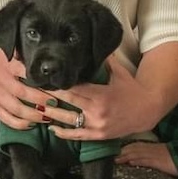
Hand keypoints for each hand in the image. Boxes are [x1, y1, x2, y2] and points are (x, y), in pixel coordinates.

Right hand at [0, 48, 46, 128]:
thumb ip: (23, 50)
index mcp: (8, 66)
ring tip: (48, 116)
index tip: (54, 83)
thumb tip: (42, 45)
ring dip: (34, 115)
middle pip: (23, 92)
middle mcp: (2, 82)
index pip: (25, 71)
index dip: (40, 79)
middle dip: (41, 100)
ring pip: (17, 109)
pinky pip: (8, 120)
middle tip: (55, 103)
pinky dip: (21, 124)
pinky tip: (32, 123)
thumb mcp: (7, 52)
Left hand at [42, 53, 157, 141]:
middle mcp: (97, 111)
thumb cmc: (131, 89)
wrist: (147, 110)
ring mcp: (97, 125)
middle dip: (47, 96)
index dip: (55, 84)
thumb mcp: (119, 73)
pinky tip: (51, 127)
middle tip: (30, 89)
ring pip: (68, 120)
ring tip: (34, 107)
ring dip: (50, 114)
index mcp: (100, 94)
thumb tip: (94, 42)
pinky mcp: (98, 136)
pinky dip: (63, 133)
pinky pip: (77, 135)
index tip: (42, 78)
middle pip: (66, 103)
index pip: (73, 89)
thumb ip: (105, 60)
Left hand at [117, 141, 177, 177]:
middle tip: (108, 155)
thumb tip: (133, 160)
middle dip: (121, 151)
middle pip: (133, 148)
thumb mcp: (159, 154)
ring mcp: (154, 155)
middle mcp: (151, 149)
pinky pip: (147, 160)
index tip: (112, 150)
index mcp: (151, 147)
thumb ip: (147, 157)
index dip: (123, 148)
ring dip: (126, 156)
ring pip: (138, 153)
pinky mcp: (159, 162)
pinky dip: (138, 161)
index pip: (134, 145)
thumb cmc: (174, 158)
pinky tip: (130, 162)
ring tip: (115, 159)